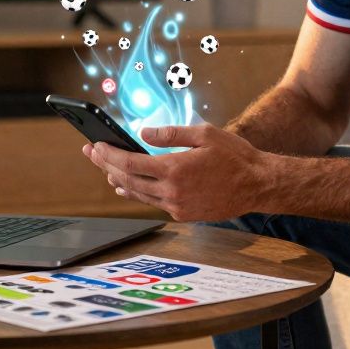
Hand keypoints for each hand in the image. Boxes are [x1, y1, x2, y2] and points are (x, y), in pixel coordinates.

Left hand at [82, 124, 270, 221]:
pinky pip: (152, 202)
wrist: (258, 185)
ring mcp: (176, 206)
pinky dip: (137, 193)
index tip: (96, 146)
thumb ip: (170, 134)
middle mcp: (172, 192)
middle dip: (105, 165)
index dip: (109, 154)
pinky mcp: (183, 214)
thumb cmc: (235, 157)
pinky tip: (127, 187)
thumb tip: (143, 133)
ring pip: (138, 194)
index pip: (130, 163)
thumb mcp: (204, 134)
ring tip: (104, 168)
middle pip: (127, 180)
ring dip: (118, 180)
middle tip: (92, 153)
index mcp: (174, 170)